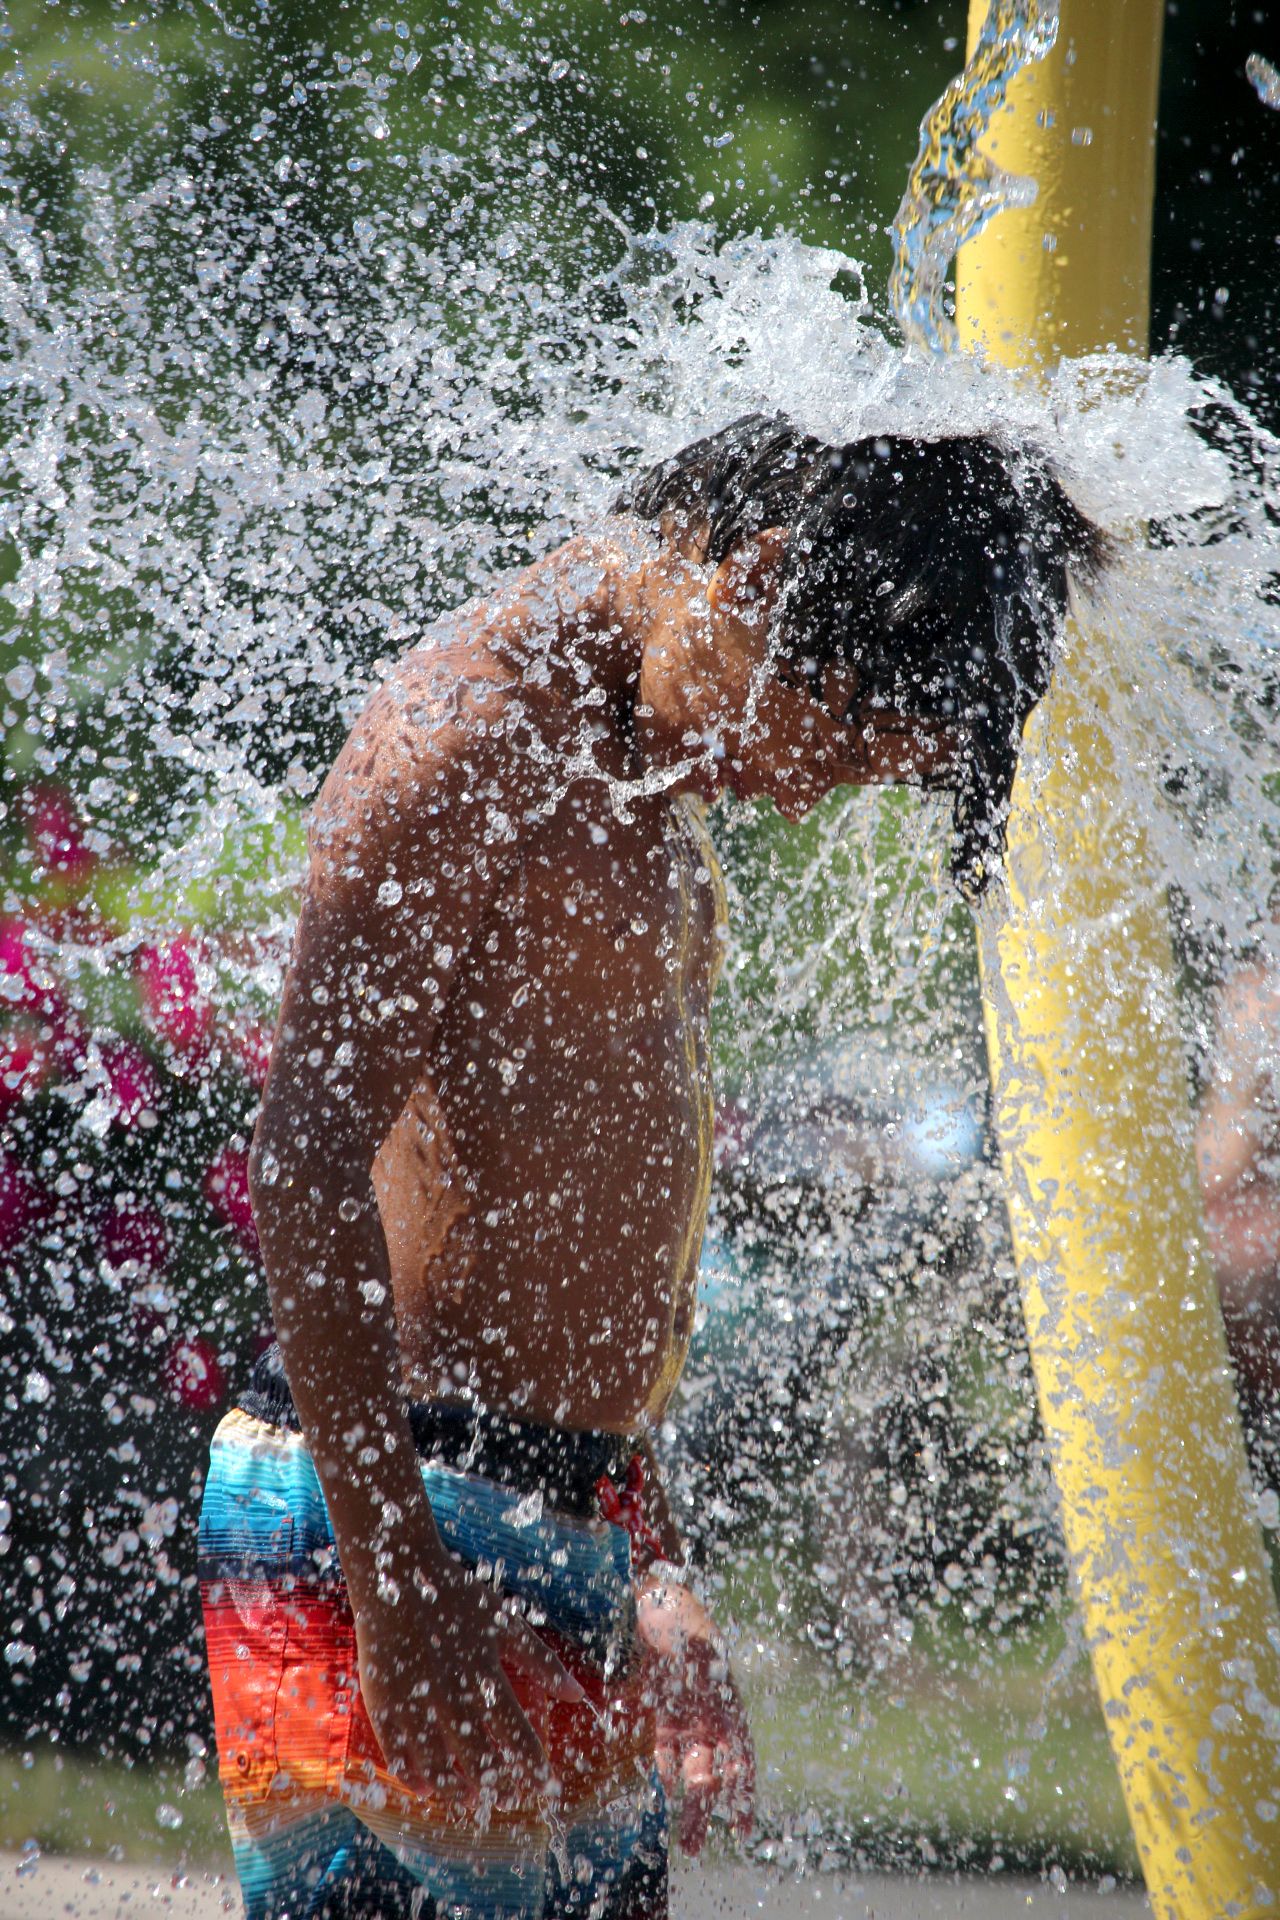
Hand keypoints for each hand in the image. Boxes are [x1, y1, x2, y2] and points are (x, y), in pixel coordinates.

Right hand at [353, 1549, 586, 1803]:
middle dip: (496, 1786)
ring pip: (438, 1763)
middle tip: (507, 1801)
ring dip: (455, 1789)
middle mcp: (452, 1693)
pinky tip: (424, 1787)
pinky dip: (411, 1773)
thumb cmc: (457, 1598)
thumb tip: (578, 1695)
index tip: (546, 1787)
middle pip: (478, 1757)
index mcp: (485, 1674)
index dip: (532, 1766)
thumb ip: (542, 1661)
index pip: (515, 1733)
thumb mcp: (505, 1623)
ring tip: (469, 1800)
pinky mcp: (384, 1700)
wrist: (399, 1574)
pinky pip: (397, 1750)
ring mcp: (416, 1699)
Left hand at [636, 1572, 754, 1854]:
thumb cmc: (679, 1610)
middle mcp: (708, 1714)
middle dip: (705, 1808)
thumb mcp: (691, 1633)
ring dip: (685, 1801)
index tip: (742, 1827)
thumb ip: (694, 1655)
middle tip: (692, 1846)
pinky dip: (661, 1767)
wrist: (654, 1592)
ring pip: (687, 1767)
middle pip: (711, 1770)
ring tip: (682, 1840)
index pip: (741, 1755)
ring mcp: (683, 1713)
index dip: (744, 1790)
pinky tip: (660, 1788)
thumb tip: (696, 1668)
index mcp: (726, 1701)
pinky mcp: (657, 1708)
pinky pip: (661, 1745)